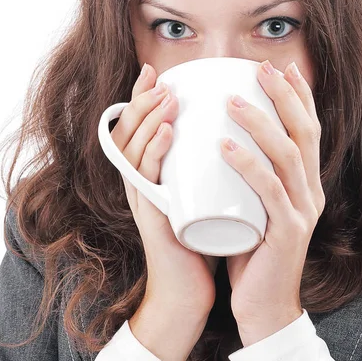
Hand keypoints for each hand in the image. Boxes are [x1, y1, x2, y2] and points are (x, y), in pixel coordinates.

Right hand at [110, 63, 217, 317]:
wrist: (191, 288)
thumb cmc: (202, 238)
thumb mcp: (202, 194)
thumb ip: (206, 168)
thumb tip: (233, 136)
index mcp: (151, 175)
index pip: (137, 129)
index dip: (141, 99)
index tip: (157, 72)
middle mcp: (140, 183)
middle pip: (128, 132)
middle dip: (142, 101)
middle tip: (161, 79)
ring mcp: (143, 199)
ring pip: (134, 149)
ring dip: (149, 119)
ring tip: (168, 96)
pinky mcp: (152, 217)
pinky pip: (147, 178)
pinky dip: (156, 151)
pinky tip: (169, 131)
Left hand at [220, 60, 324, 345]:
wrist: (264, 307)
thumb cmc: (252, 255)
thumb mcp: (254, 209)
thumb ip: (248, 181)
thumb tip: (219, 145)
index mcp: (306, 185)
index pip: (308, 131)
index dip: (298, 96)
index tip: (280, 67)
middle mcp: (311, 193)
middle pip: (305, 133)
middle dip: (285, 96)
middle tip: (261, 69)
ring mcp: (303, 212)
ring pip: (289, 156)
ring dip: (261, 124)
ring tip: (232, 101)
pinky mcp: (288, 233)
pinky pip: (268, 191)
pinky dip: (247, 165)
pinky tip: (224, 147)